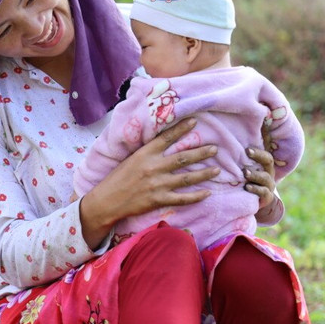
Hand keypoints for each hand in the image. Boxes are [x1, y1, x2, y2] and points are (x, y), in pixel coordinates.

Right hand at [78, 117, 218, 247]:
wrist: (106, 201)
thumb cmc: (116, 179)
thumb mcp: (129, 160)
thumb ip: (146, 152)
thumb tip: (160, 143)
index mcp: (144, 154)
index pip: (167, 138)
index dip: (182, 129)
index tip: (195, 122)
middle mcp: (153, 167)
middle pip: (183, 157)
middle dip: (201, 152)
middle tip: (215, 148)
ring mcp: (157, 184)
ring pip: (186, 177)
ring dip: (204, 173)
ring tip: (217, 169)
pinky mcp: (158, 200)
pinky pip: (182, 198)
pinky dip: (196, 196)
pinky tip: (207, 193)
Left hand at [244, 146, 276, 211]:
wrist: (252, 201)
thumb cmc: (246, 180)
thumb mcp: (244, 167)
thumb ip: (241, 155)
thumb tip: (244, 136)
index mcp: (263, 163)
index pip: (264, 152)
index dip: (257, 149)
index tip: (246, 147)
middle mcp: (268, 172)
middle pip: (268, 161)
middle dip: (258, 156)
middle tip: (247, 152)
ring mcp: (269, 185)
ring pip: (265, 177)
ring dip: (255, 174)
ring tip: (245, 173)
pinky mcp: (267, 196)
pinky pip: (264, 192)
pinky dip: (255, 189)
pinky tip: (247, 187)